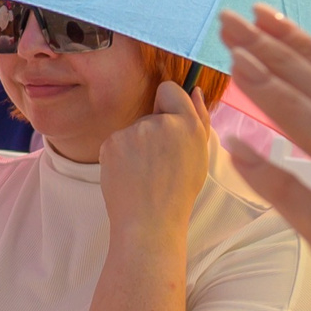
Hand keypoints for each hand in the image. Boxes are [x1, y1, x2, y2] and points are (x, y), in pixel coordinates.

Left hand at [99, 80, 209, 239]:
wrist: (148, 221)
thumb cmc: (178, 191)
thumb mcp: (200, 155)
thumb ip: (199, 118)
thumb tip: (195, 90)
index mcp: (187, 125)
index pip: (169, 89)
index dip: (168, 103)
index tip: (169, 122)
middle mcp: (159, 123)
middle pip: (151, 113)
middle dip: (155, 130)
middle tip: (161, 162)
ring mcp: (132, 132)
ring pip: (134, 130)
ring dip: (138, 144)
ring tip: (146, 172)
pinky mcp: (110, 143)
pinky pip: (117, 141)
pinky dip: (121, 155)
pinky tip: (130, 174)